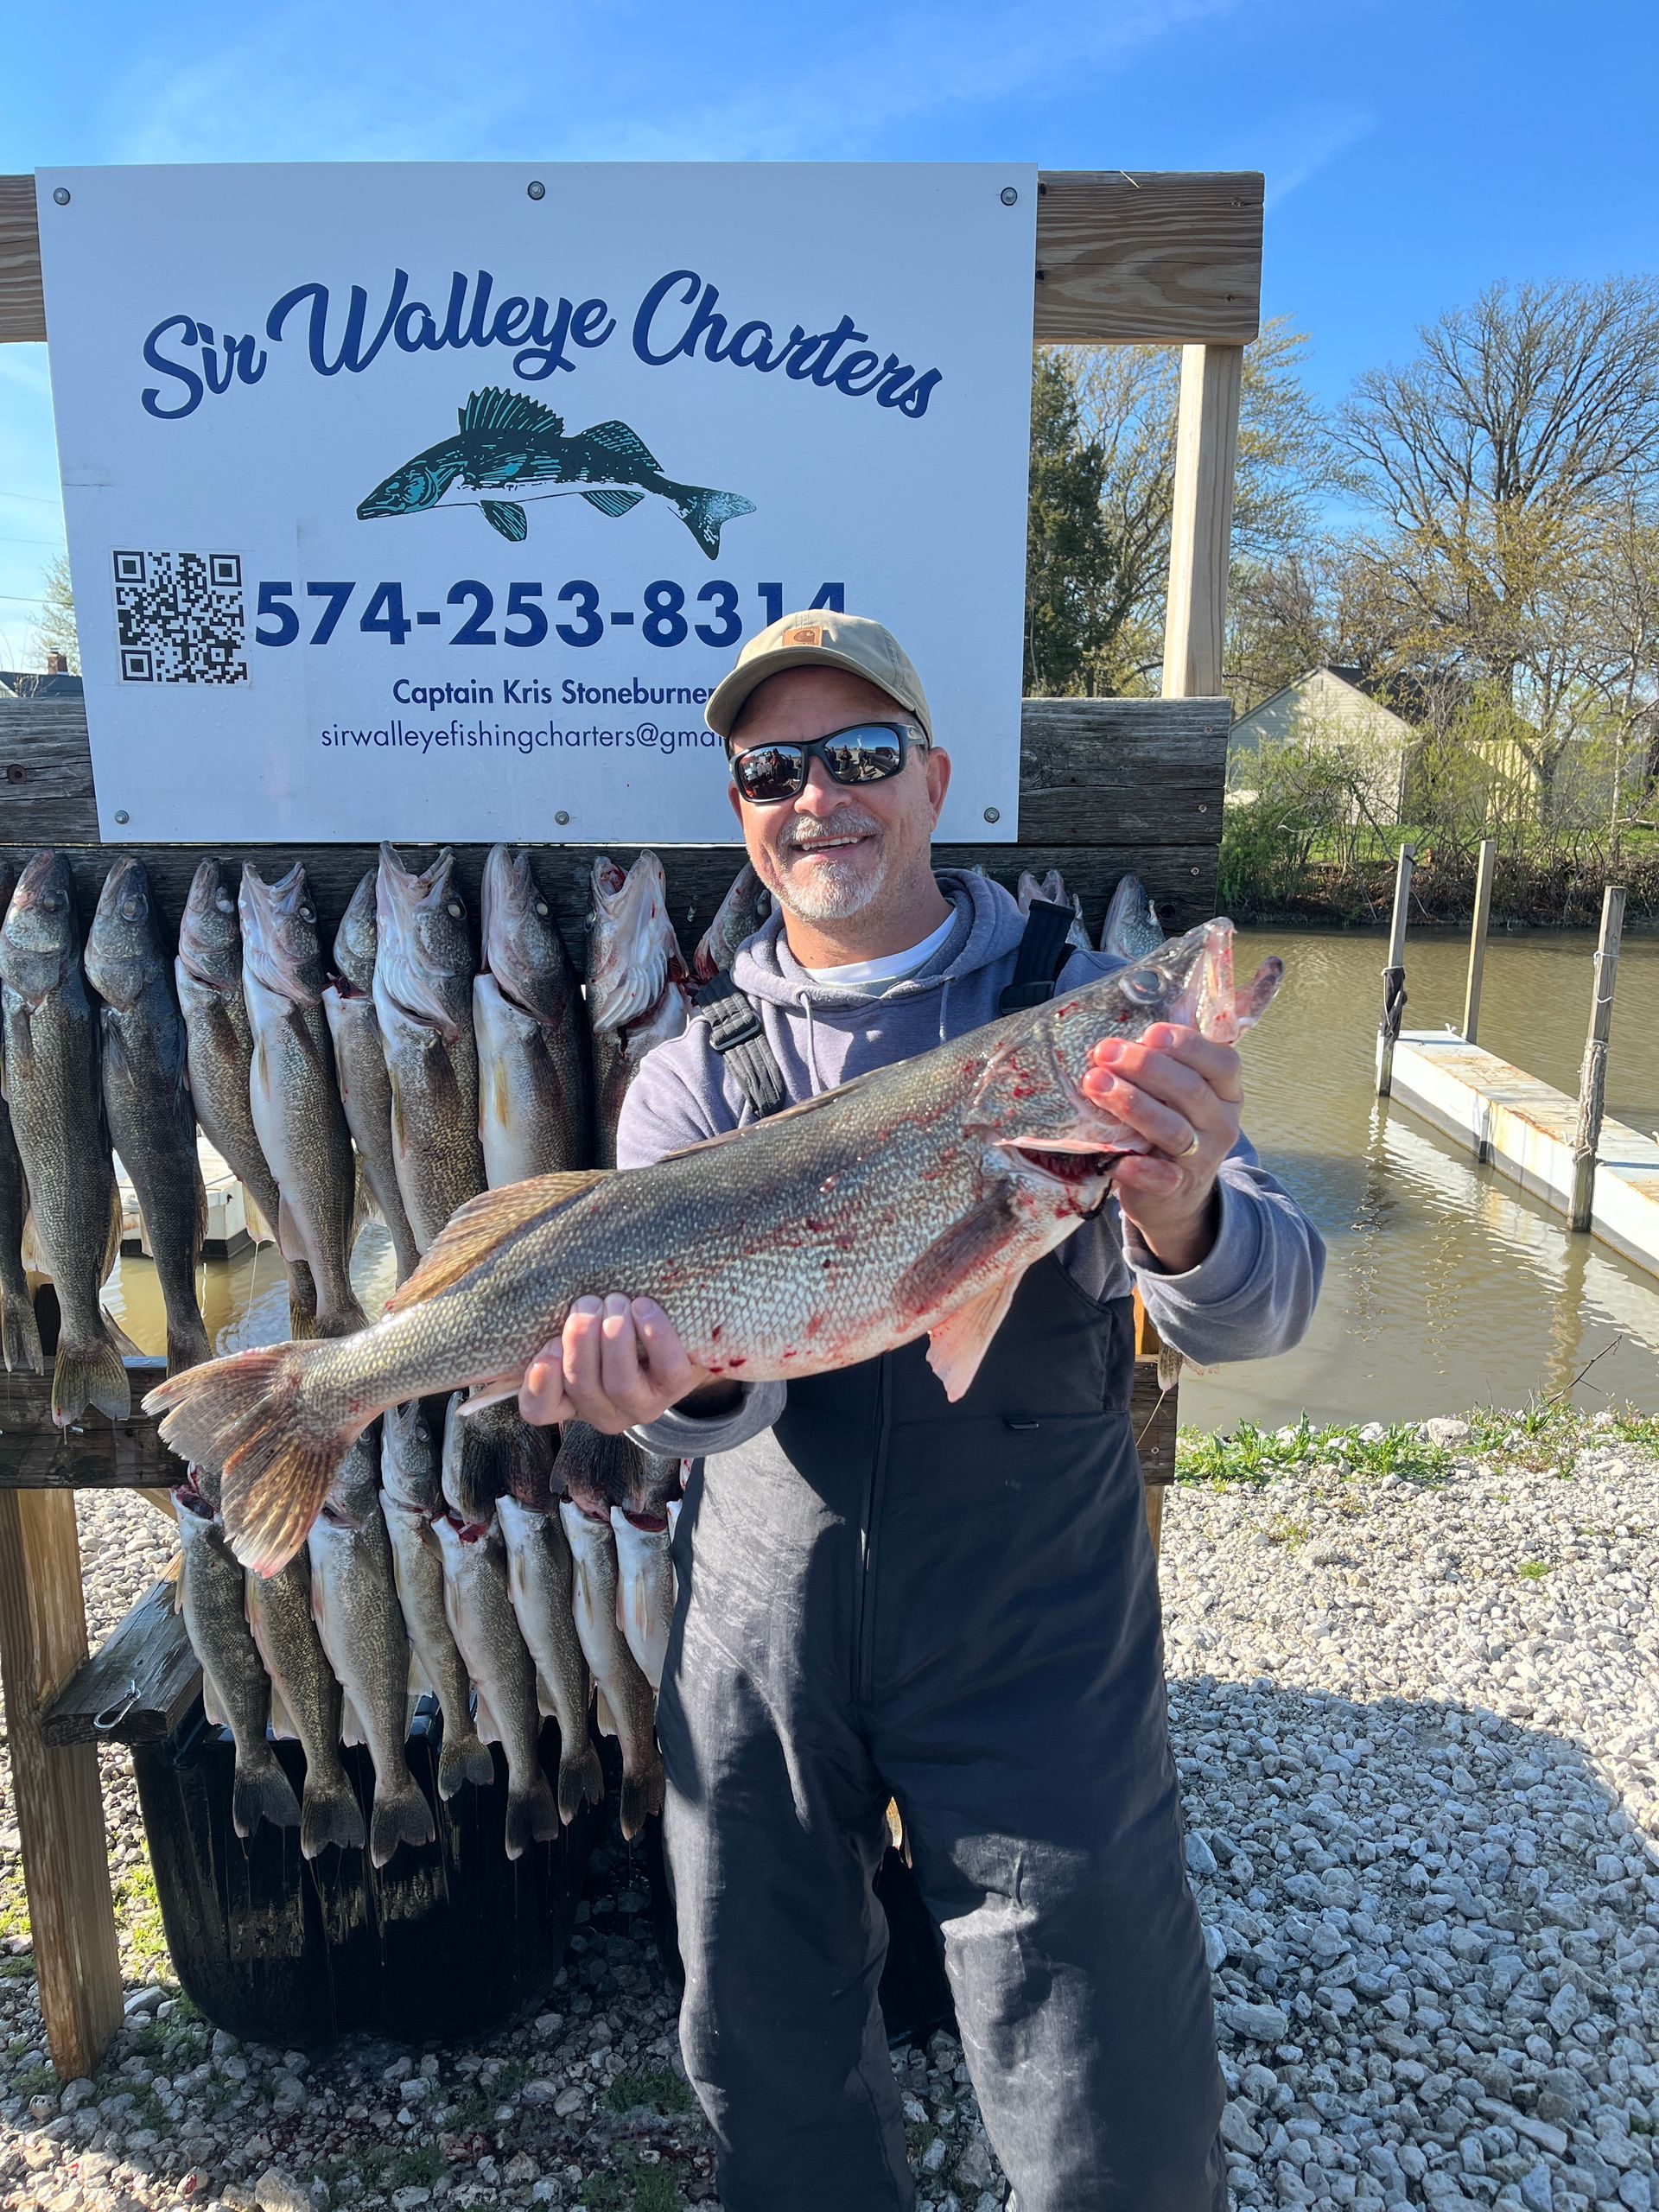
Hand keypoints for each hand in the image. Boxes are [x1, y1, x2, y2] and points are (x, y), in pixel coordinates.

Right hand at [518, 1295, 710, 1435]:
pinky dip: (654, 1334)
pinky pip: (667, 1368)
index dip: (539, 1382)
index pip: (539, 1410)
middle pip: (581, 1385)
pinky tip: (643, 1307)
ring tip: (616, 1301)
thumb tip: (542, 1299)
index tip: (549, 1342)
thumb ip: (561, 1325)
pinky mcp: (675, 1388)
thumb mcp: (581, 1329)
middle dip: (581, 1338)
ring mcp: (641, 1406)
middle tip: (586, 1302)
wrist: (673, 1336)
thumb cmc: (613, 1326)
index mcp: (570, 1400)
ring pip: (620, 1383)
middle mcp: (603, 1412)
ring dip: (614, 1336)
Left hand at [1081, 1023, 1242, 1272]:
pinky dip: (1140, 1169)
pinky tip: (1117, 1159)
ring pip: (1173, 1129)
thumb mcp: (1178, 1094)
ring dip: (1133, 1104)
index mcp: (1227, 1092)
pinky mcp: (1176, 1188)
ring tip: (1096, 1085)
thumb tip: (1121, 1031)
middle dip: (1146, 1067)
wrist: (1177, 1196)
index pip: (1222, 1062)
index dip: (1188, 1045)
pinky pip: (1162, 1178)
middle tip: (1106, 1053)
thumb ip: (1165, 1063)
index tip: (1149, 1033)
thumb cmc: (1171, 1124)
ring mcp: (1202, 1158)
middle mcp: (1221, 1124)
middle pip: (1191, 1090)